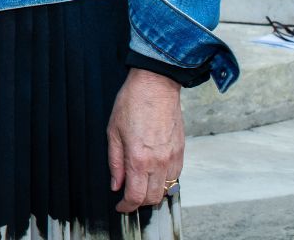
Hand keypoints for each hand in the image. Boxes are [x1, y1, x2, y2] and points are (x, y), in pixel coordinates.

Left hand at [107, 69, 184, 212]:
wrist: (156, 86)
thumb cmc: (132, 104)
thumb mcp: (113, 132)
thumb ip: (115, 162)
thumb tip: (116, 184)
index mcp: (138, 158)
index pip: (136, 196)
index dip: (126, 206)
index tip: (120, 207)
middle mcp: (159, 162)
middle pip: (153, 198)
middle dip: (139, 203)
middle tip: (128, 198)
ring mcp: (172, 157)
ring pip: (167, 190)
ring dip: (153, 194)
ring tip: (141, 187)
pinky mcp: (181, 151)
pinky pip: (176, 176)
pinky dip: (165, 182)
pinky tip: (154, 175)